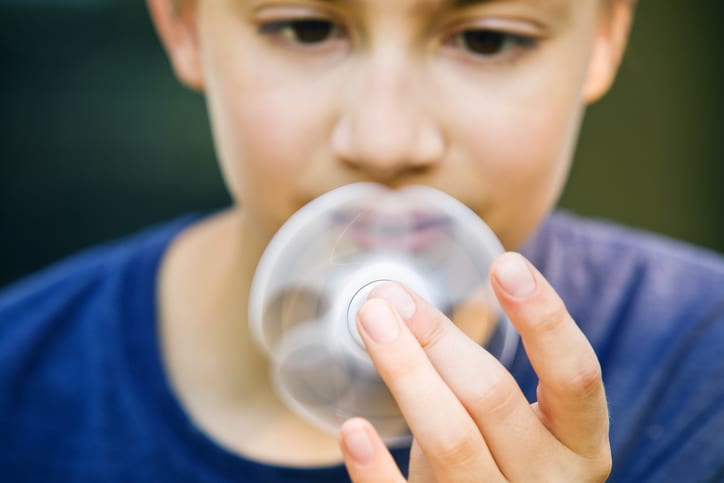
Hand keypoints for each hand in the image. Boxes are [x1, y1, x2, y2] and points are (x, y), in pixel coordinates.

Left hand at [339, 252, 610, 481]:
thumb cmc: (497, 458)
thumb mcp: (506, 419)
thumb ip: (468, 368)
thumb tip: (396, 300)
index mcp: (579, 443)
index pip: (576, 375)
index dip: (545, 318)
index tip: (505, 263)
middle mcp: (549, 482)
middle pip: (493, 398)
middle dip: (437, 338)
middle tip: (389, 297)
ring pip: (453, 441)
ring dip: (406, 374)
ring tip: (370, 323)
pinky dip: (376, 469)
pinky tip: (353, 429)